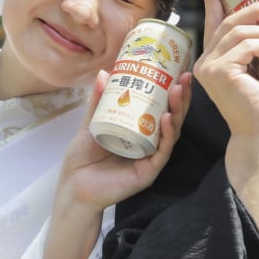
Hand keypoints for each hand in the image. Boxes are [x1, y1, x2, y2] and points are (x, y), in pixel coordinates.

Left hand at [43, 70, 190, 258]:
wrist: (74, 187)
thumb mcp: (92, 123)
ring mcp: (151, 158)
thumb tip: (105, 72)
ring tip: (176, 92)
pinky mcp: (149, 171)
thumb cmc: (83, 159)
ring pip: (171, 133)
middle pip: (172, 118)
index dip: (170, 91)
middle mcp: (150, 144)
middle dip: (180, 98)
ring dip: (176, 112)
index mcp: (140, 132)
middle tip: (185, 78)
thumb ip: (99, 101)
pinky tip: (166, 119)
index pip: (161, 109)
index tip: (177, 71)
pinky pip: (162, 151)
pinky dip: (166, 135)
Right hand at [194, 0, 258, 147]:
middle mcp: (204, 63)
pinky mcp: (221, 72)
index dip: (212, 1)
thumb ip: (258, 51)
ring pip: (239, 32)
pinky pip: (247, 46)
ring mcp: (209, 67)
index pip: (212, 25)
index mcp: (212, 61)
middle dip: (255, 11)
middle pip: (228, 23)